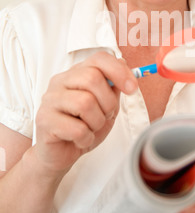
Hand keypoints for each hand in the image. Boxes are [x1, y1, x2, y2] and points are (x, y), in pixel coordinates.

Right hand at [34, 52, 137, 175]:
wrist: (60, 153)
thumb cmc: (83, 126)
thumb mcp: (105, 105)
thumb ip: (113, 86)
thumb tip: (124, 65)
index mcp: (76, 73)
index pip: (99, 58)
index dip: (119, 71)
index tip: (132, 88)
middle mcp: (60, 81)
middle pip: (92, 78)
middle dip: (108, 102)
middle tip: (105, 116)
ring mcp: (50, 100)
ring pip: (85, 103)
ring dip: (96, 122)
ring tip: (90, 129)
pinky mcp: (44, 120)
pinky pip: (77, 128)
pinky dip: (86, 138)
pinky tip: (80, 139)